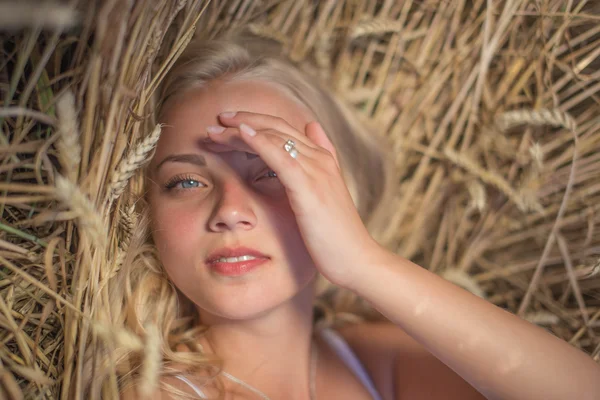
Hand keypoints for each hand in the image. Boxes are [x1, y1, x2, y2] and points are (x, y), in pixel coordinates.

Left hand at [205, 111, 383, 287]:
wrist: (357, 260)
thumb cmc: (337, 235)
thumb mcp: (327, 193)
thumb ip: (322, 159)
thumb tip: (312, 125)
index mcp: (322, 159)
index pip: (283, 130)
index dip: (255, 122)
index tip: (227, 124)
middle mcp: (320, 159)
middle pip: (276, 127)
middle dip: (243, 120)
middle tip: (216, 120)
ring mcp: (316, 171)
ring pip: (274, 137)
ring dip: (241, 130)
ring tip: (215, 129)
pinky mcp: (309, 187)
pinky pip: (281, 157)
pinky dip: (260, 141)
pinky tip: (241, 134)